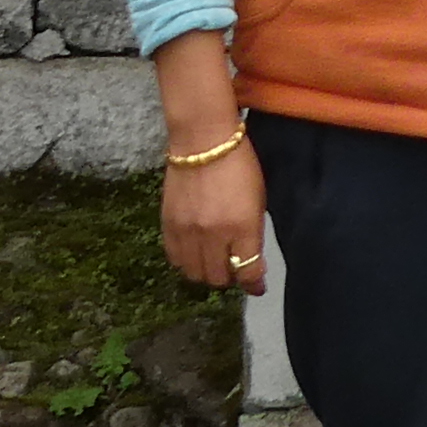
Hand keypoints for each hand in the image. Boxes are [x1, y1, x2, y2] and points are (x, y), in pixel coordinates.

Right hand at [152, 35, 268, 293]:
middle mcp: (213, 235)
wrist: (202, 139)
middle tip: (233, 265)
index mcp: (242, 227)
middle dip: (229, 276)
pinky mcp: (168, 225)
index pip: (248, 271)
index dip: (253, 284)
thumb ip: (253, 233)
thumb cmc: (239, 164)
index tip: (256, 286)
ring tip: (213, 259)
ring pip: (195, 274)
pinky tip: (194, 251)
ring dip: (206, 271)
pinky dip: (185, 261)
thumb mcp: (258, 199)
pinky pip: (174, 259)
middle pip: (219, 278)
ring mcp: (188, 231)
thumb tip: (251, 263)